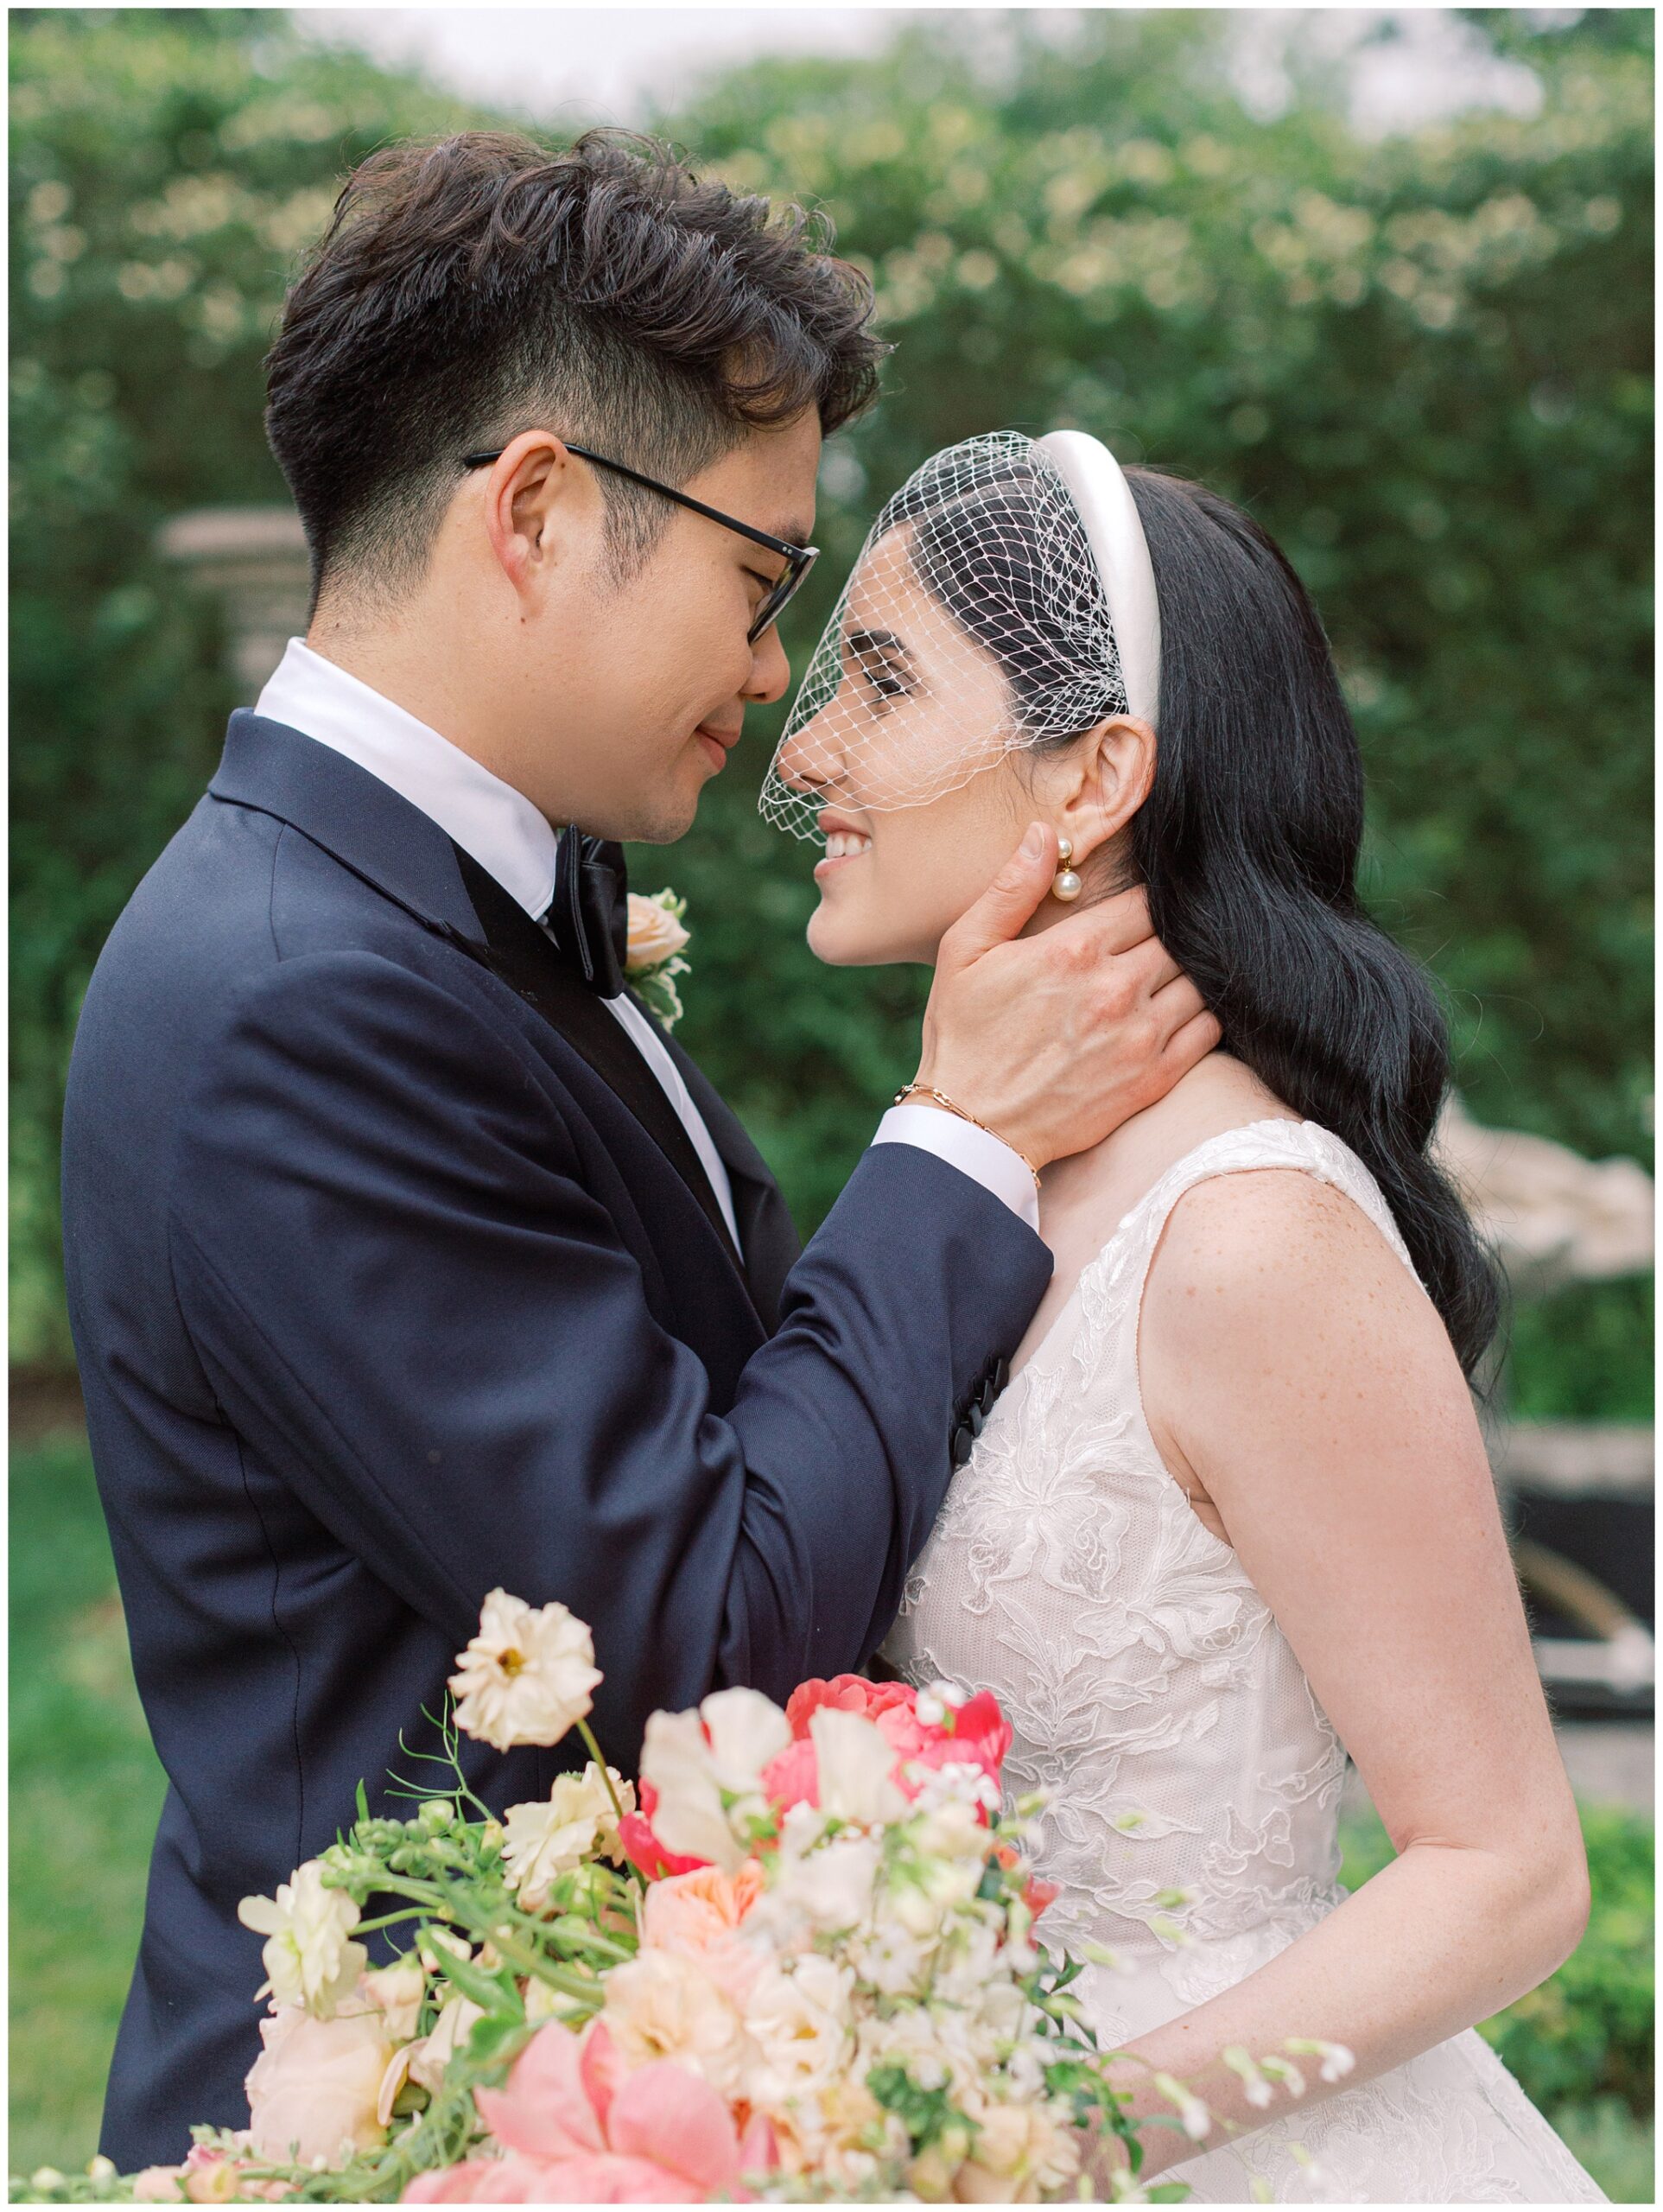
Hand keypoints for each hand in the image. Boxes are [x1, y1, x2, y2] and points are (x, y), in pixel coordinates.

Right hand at [914, 823, 1219, 1170]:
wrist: (972, 1126)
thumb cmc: (963, 1035)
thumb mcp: (965, 950)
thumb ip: (1012, 888)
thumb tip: (1045, 833)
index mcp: (1074, 948)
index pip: (1145, 902)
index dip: (1144, 903)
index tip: (1136, 913)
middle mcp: (1115, 987)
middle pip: (1176, 938)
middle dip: (1167, 937)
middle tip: (1152, 945)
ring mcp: (1139, 1035)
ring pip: (1198, 980)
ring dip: (1187, 975)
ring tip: (1166, 978)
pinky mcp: (1153, 1078)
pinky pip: (1208, 1031)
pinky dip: (1204, 1016)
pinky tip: (1179, 1014)